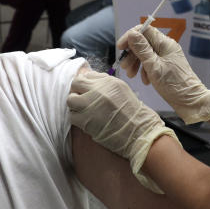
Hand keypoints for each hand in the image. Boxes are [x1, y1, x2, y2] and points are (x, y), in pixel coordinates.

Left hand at [68, 69, 179, 192]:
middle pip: (75, 84)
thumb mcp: (123, 90)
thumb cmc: (133, 113)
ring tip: (83, 111)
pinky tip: (85, 121)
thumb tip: (89, 78)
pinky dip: (77, 119)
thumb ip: (105, 83)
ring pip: (70, 99)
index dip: (85, 84)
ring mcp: (91, 105)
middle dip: (77, 91)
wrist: (139, 133)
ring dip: (75, 105)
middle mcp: (98, 90)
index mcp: (109, 82)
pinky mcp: (86, 121)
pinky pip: (72, 116)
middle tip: (82, 100)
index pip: (87, 75)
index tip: (86, 90)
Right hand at [118, 26, 209, 124]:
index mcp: (165, 43)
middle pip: (143, 42)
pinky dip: (144, 70)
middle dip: (132, 53)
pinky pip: (150, 63)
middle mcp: (166, 47)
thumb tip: (132, 34)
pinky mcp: (166, 66)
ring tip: (131, 75)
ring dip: (136, 63)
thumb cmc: (175, 85)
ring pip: (145, 53)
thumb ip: (142, 50)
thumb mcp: (154, 67)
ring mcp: (166, 56)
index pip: (144, 30)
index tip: (121, 47)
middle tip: (125, 66)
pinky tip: (145, 80)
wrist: (190, 101)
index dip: (130, 37)